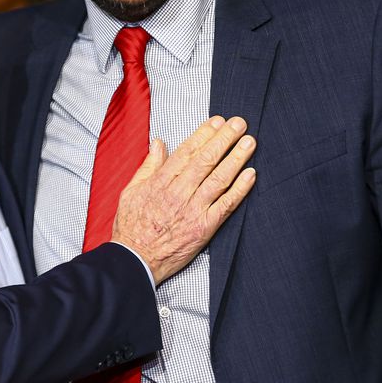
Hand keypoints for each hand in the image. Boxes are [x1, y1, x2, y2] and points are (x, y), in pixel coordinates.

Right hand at [111, 115, 255, 283]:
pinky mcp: (205, 228)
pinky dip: (240, 189)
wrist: (136, 260)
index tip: (217, 121)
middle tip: (239, 124)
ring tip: (249, 142)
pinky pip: (226, 205)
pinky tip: (251, 174)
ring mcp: (194, 210)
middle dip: (224, 139)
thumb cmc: (131, 227)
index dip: (204, 134)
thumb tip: (158, 143)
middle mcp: (179, 193)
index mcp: (161, 182)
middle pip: (206, 160)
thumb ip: (148, 166)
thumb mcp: (131, 191)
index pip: (187, 152)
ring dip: (236, 158)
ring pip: (219, 179)